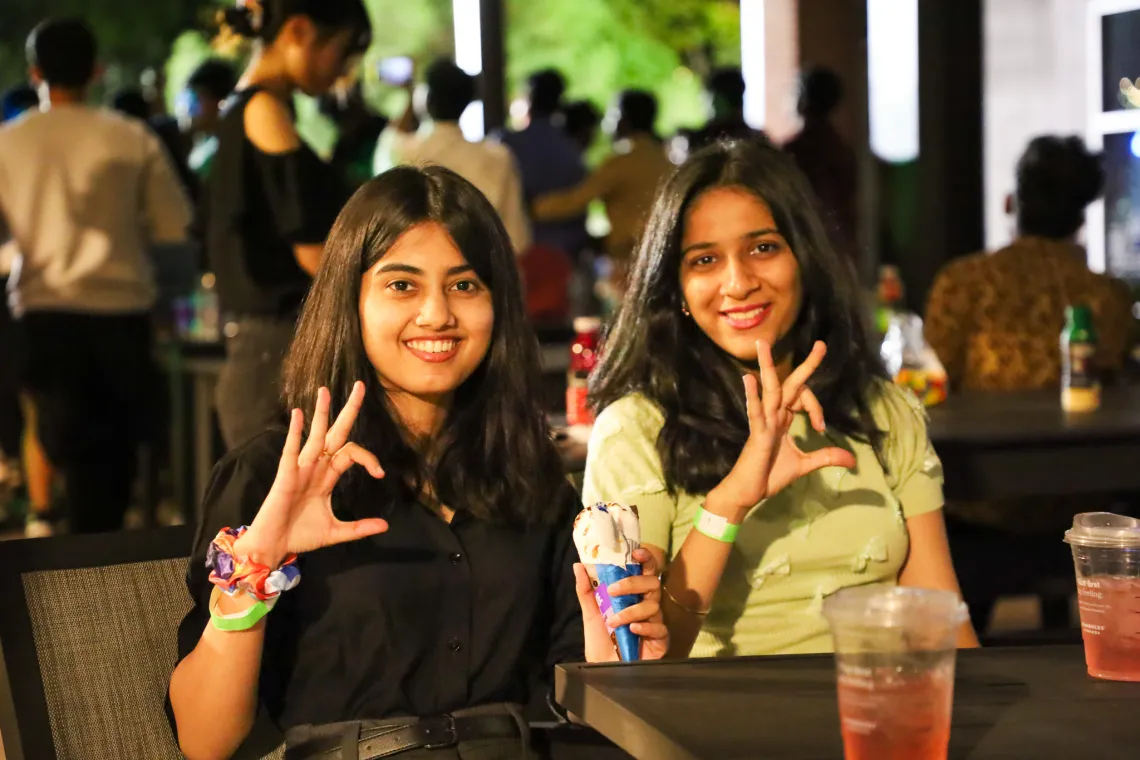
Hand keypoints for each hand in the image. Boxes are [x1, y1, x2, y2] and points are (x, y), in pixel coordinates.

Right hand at [233, 381, 388, 566]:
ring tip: (326, 390)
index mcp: (327, 476)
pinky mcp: (285, 476)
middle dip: (348, 411)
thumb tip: (386, 525)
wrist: (274, 547)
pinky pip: (291, 450)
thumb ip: (360, 528)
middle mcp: (315, 467)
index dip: (368, 458)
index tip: (380, 473)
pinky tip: (299, 414)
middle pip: (335, 433)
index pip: (351, 453)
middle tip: (361, 386)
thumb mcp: (336, 532)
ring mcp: (300, 469)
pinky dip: (295, 432)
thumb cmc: (300, 535)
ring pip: (315, 436)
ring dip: (321, 413)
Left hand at [575, 548, 668, 661]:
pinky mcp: (660, 640)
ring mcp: (655, 621)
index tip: (636, 553)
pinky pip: (659, 628)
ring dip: (630, 611)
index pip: (646, 571)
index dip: (646, 558)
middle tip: (612, 590)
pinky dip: (644, 626)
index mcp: (633, 595)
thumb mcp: (591, 615)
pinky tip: (632, 630)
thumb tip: (578, 565)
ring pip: (653, 605)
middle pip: (653, 583)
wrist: (603, 670)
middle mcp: (646, 605)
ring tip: (612, 621)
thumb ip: (586, 590)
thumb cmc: (601, 642)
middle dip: (633, 583)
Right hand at [706, 340, 856, 518]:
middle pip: (790, 384)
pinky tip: (749, 379)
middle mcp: (773, 415)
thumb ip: (825, 457)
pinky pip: (755, 412)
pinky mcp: (756, 434)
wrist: (748, 492)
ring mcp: (763, 422)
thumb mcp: (804, 465)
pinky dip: (752, 396)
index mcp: (782, 419)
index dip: (816, 409)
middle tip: (821, 345)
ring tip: (762, 345)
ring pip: (770, 390)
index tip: (821, 428)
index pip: (803, 400)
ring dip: (767, 366)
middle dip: (806, 365)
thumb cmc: (769, 476)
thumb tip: (852, 460)